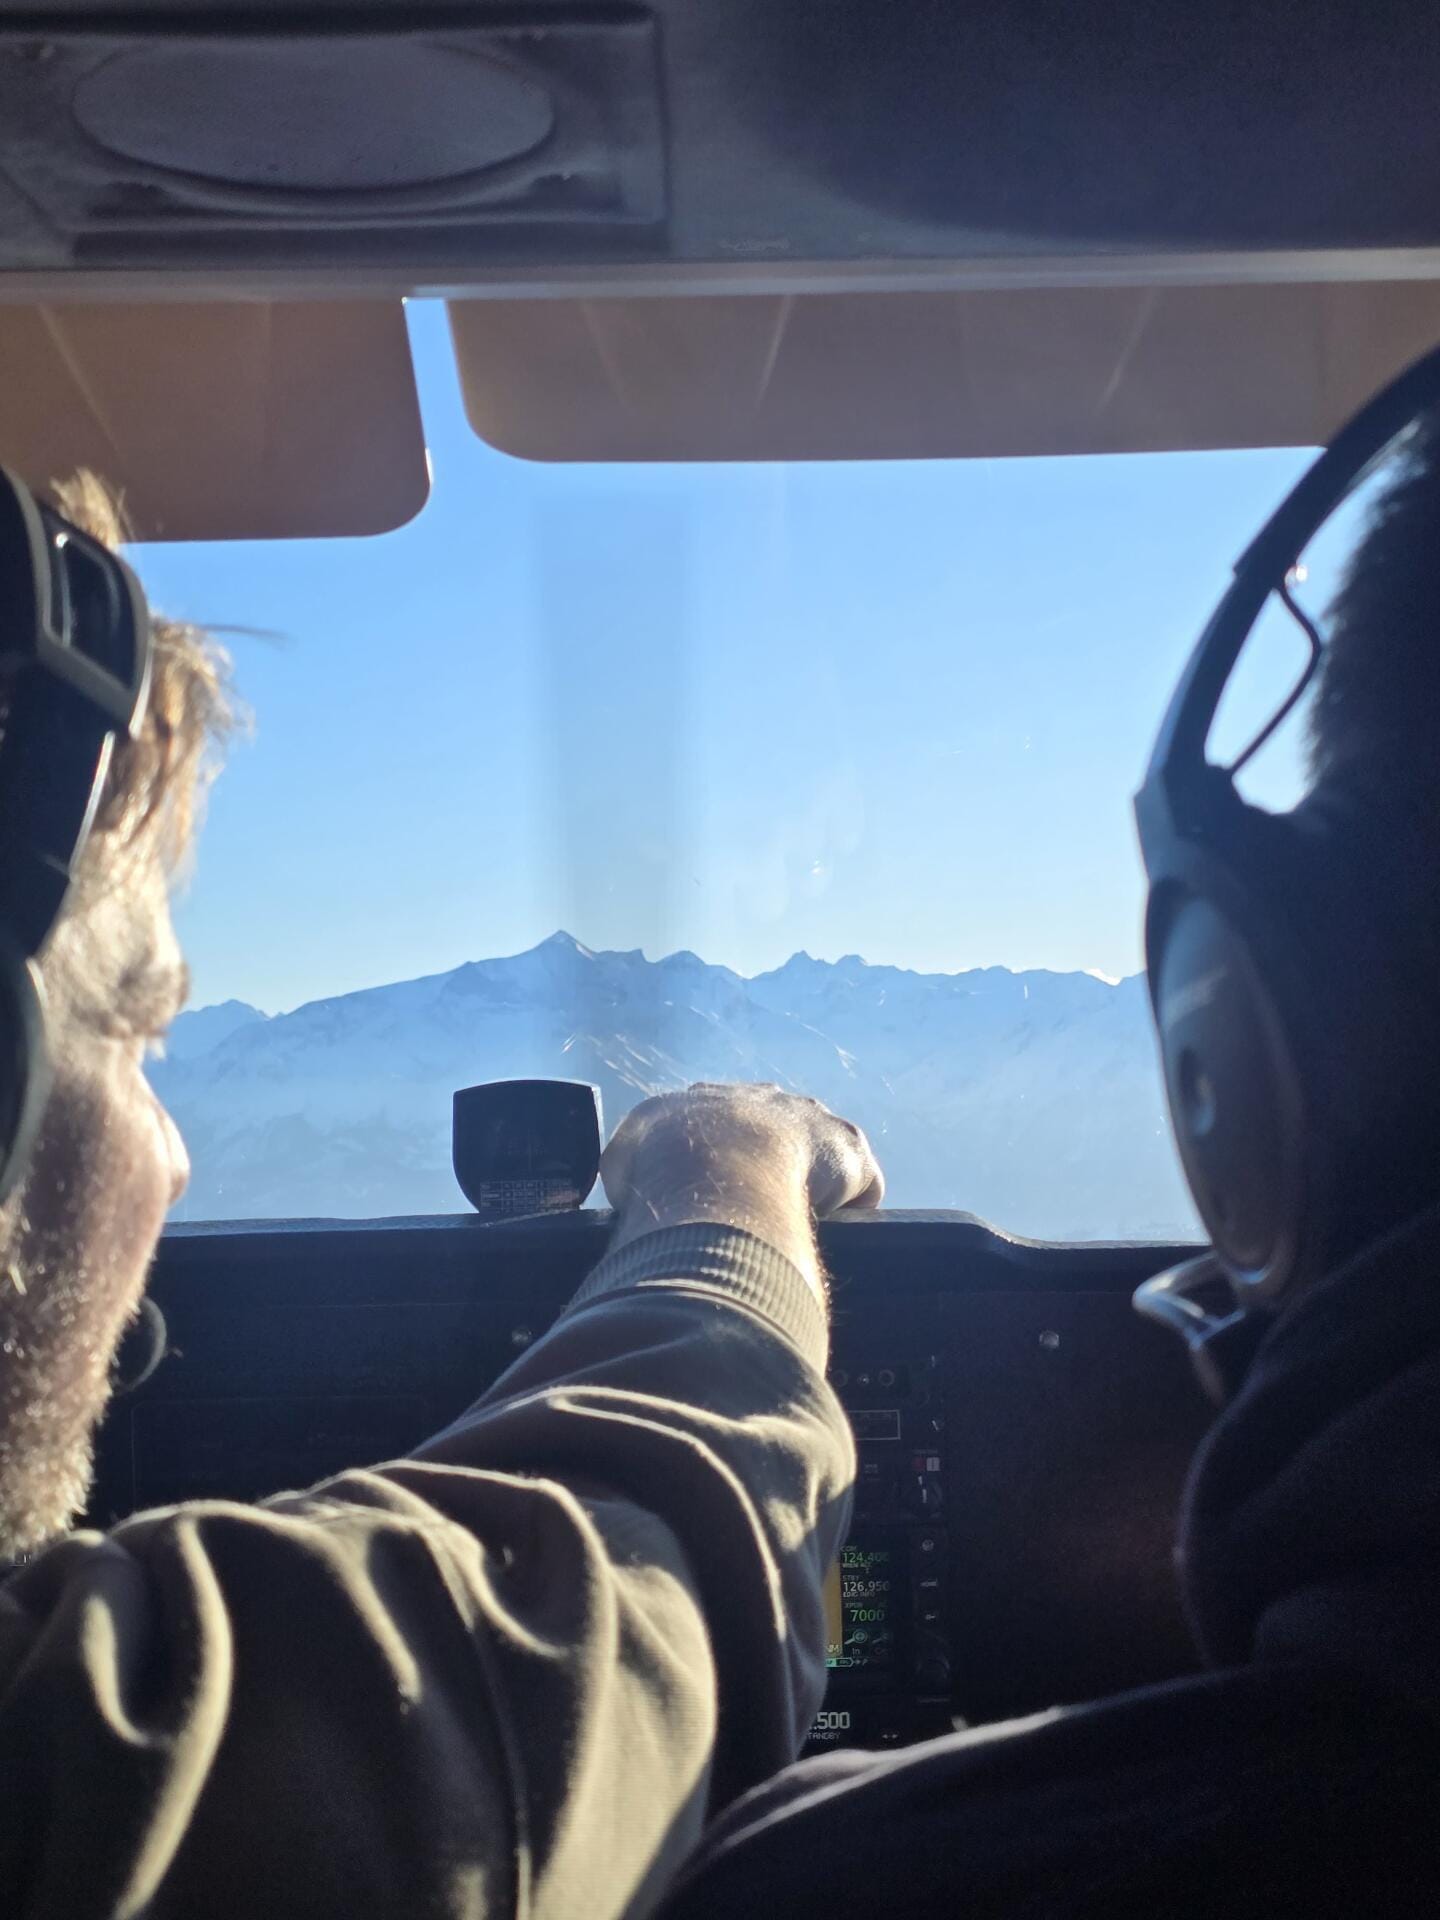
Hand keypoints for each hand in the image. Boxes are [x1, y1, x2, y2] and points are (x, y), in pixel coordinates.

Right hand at [601, 1083, 883, 1289]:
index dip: (719, 1159)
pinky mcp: (847, 1149)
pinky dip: (849, 1207)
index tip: (716, 1190)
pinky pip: (858, 1183)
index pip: (718, 1124)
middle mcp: (761, 1099)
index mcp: (707, 1099)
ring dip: (811, 1184)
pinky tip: (833, 1233)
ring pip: (817, 1152)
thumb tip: (630, 1192)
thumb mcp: (623, 1163)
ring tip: (797, 1226)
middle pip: (772, 1131)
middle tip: (757, 1211)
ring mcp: (809, 1119)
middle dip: (769, 1164)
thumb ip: (630, 1170)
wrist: (711, 1163)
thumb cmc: (659, 1169)